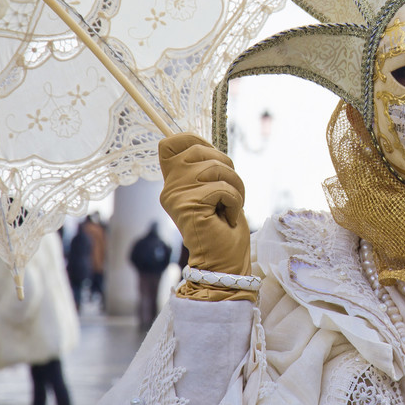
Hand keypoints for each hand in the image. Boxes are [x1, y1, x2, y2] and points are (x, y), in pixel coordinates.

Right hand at [158, 133, 252, 300]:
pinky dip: (234, 202)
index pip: (171, 142)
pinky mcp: (189, 206)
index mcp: (173, 182)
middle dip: (226, 166)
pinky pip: (221, 188)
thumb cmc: (223, 226)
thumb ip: (206, 166)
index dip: (196, 141)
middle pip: (198, 149)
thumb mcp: (215, 187)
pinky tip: (227, 218)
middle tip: (228, 192)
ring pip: (214, 168)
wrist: (224, 262)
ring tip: (229, 207)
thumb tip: (206, 143)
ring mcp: (177, 197)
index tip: (214, 160)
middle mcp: (170, 188)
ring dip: (234, 187)